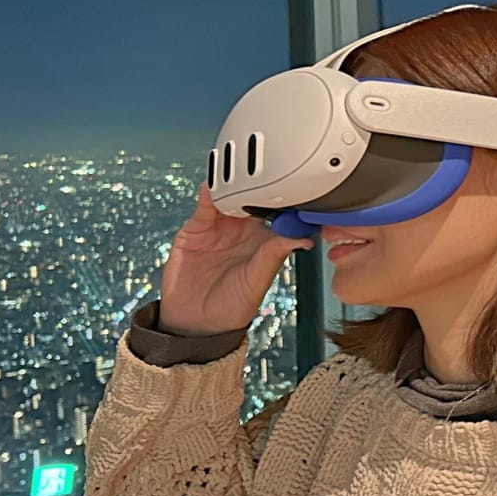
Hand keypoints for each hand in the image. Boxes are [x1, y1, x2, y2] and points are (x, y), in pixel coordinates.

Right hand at [158, 185, 312, 335]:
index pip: (279, 214)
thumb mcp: (256, 284)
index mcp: (264, 243)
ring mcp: (219, 227)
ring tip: (239, 175)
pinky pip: (204, 205)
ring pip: (229, 197)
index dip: (286, 199)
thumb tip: (302, 239)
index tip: (294, 187)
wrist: (194, 323)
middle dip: (259, 184)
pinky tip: (213, 186)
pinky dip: (208, 193)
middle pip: (253, 198)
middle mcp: (243, 231)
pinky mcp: (196, 228)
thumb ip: (273, 257)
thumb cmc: (230, 309)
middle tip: (266, 172)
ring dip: (233, 185)